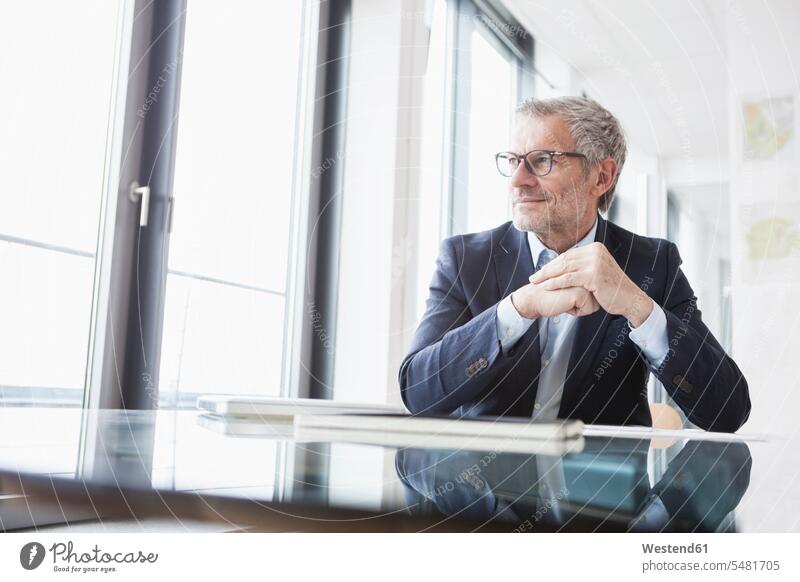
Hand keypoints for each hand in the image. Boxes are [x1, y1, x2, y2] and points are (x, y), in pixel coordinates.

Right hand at [511, 282, 599, 318]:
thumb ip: (582, 284)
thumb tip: (597, 293)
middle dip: (582, 304)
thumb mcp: (569, 285)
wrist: (533, 298)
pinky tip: (564, 304)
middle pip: (597, 298)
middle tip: (565, 297)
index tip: (568, 294)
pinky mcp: (580, 293)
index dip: (581, 299)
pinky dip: (576, 312)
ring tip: (564, 299)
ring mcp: (583, 282)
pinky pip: (588, 310)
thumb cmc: (549, 294)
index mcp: (581, 269)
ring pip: (594, 304)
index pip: (595, 291)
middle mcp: (584, 274)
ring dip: (579, 307)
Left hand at [528, 242, 652, 325]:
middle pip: (564, 260)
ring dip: (547, 276)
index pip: (568, 255)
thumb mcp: (597, 271)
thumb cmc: (612, 289)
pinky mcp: (593, 274)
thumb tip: (565, 264)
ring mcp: (595, 262)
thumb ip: (584, 265)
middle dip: (547, 269)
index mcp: (595, 248)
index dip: (553, 264)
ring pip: (564, 269)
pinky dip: (555, 283)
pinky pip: (568, 278)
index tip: (541, 272)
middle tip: (534, 277)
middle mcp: (595, 251)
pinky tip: (546, 287)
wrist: (630, 299)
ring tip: (535, 282)